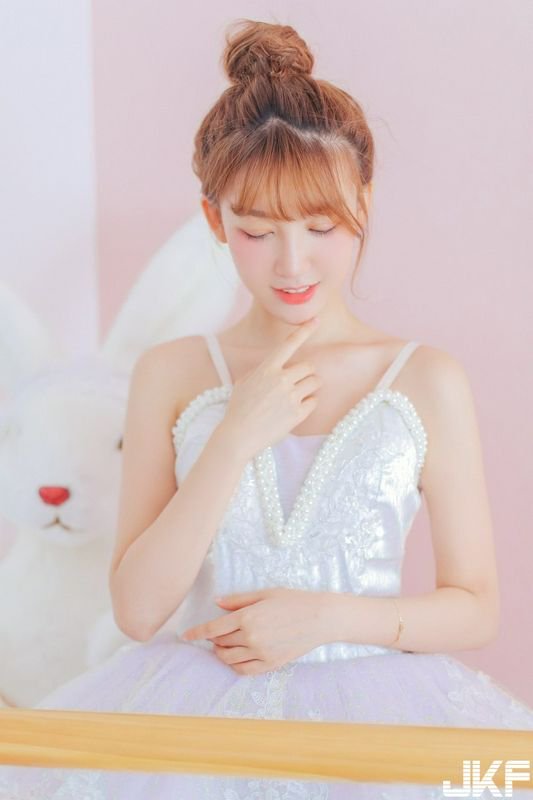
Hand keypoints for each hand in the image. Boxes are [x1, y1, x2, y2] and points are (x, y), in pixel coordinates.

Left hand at [180, 587, 330, 674]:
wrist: (320, 618)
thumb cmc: (292, 601)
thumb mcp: (264, 594)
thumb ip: (238, 600)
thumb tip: (216, 603)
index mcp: (247, 617)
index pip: (213, 628)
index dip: (196, 633)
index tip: (185, 636)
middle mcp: (251, 637)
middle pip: (220, 643)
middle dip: (213, 639)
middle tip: (215, 633)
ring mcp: (261, 653)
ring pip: (229, 658)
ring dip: (221, 653)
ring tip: (222, 646)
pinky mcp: (270, 664)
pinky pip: (244, 670)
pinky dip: (234, 665)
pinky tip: (234, 658)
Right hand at [219, 318, 322, 459]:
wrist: (238, 436)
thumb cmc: (239, 408)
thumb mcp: (244, 383)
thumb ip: (262, 372)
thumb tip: (275, 368)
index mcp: (267, 369)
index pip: (288, 345)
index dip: (304, 331)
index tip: (315, 320)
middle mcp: (281, 379)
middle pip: (309, 367)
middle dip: (305, 374)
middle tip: (295, 384)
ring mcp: (291, 396)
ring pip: (315, 382)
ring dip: (309, 387)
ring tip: (296, 396)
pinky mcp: (298, 414)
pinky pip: (314, 401)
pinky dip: (308, 404)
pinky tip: (295, 410)